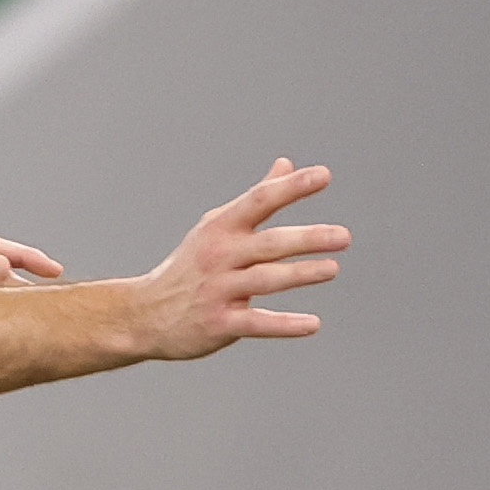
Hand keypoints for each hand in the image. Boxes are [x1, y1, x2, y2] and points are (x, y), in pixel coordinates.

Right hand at [128, 160, 343, 361]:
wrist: (145, 313)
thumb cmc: (191, 267)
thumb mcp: (217, 227)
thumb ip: (256, 198)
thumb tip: (287, 164)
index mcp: (221, 228)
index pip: (260, 200)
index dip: (291, 187)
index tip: (323, 175)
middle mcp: (220, 255)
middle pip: (269, 243)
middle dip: (307, 238)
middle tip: (344, 236)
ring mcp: (218, 290)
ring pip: (265, 280)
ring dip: (300, 274)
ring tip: (333, 268)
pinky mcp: (219, 323)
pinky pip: (257, 323)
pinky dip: (285, 325)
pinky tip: (313, 324)